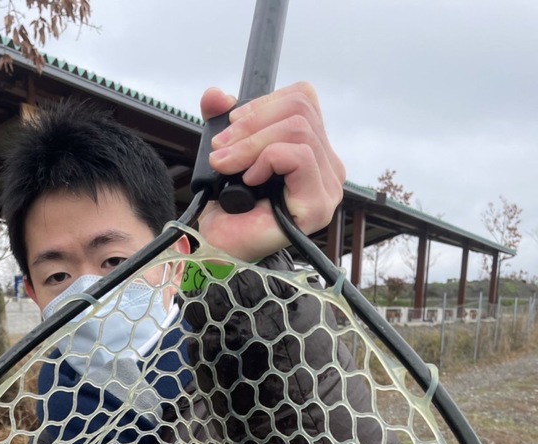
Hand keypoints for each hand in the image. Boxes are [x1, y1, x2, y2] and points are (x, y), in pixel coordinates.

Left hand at [197, 83, 345, 262]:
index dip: (263, 104)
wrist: (219, 249)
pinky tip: (249, 181)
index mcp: (312, 148)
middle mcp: (327, 166)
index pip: (302, 99)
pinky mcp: (319, 205)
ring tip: (227, 165)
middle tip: (221, 150)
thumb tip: (215, 95)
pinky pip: (299, 156)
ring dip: (252, 143)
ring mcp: (328, 187)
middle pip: (300, 110)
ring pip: (299, 130)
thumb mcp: (224, 151)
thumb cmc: (227, 208)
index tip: (231, 128)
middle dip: (251, 123)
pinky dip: (267, 159)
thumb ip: (222, 121)